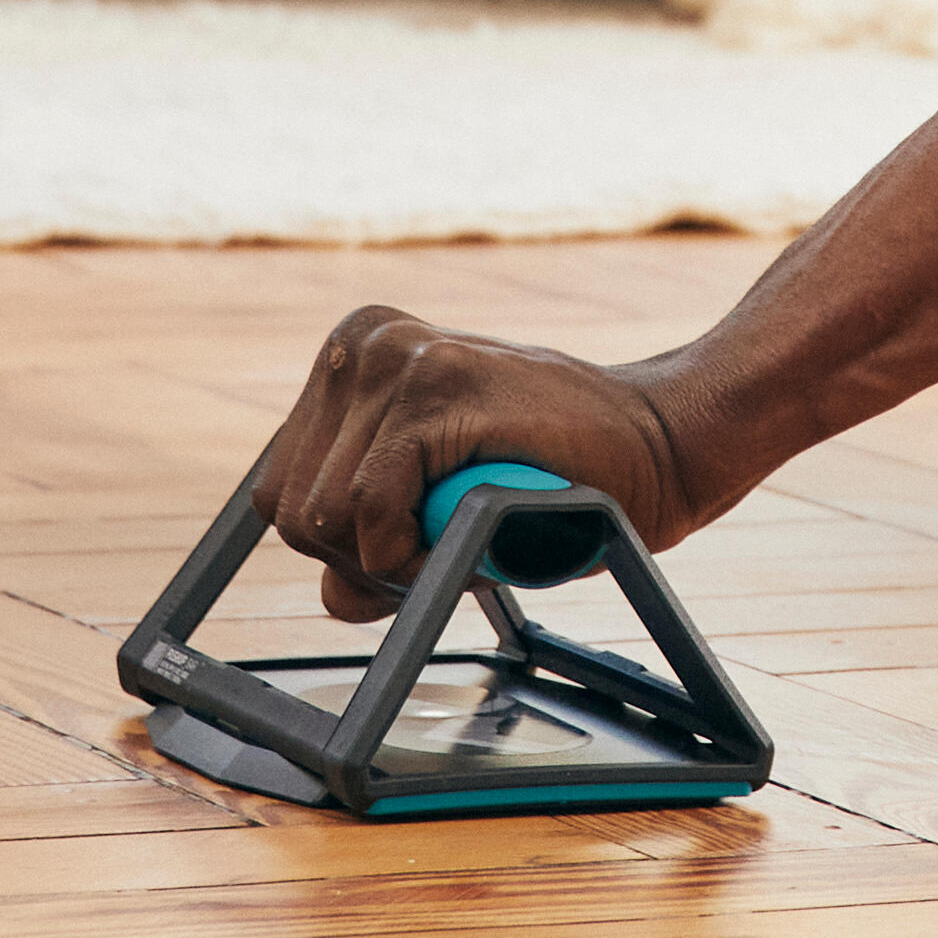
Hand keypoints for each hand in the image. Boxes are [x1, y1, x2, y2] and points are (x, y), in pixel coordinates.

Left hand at [258, 303, 715, 620]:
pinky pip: (369, 509)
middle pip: (289, 507)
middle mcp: (360, 344)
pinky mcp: (434, 379)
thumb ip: (375, 537)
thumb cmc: (551, 483)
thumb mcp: (439, 506)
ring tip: (464, 532)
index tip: (413, 548)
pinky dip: (413, 553)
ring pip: (323, 516)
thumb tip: (335, 593)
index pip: (280, 488)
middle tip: (444, 547)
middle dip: (362, 560)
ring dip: (393, 561)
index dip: (341, 548)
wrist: (658, 446)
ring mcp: (394, 353)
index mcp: (350, 360)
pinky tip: (469, 532)